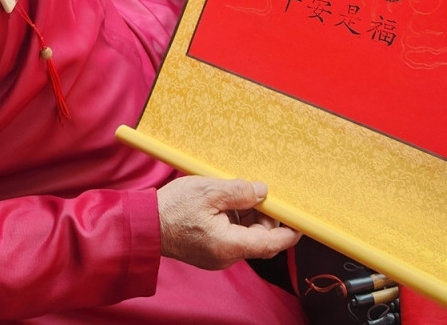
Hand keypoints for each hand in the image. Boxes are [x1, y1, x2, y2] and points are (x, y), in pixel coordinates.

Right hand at [157, 177, 300, 269]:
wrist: (143, 225)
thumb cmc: (172, 208)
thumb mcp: (208, 191)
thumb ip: (239, 192)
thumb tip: (263, 192)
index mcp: (229, 244)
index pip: (270, 243)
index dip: (290, 232)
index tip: (302, 221)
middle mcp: (226, 256)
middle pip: (261, 239)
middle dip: (265, 216)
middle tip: (259, 192)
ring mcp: (218, 255)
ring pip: (248, 236)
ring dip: (249, 215)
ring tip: (237, 193)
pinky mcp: (211, 250)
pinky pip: (234, 236)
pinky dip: (236, 219)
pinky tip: (227, 202)